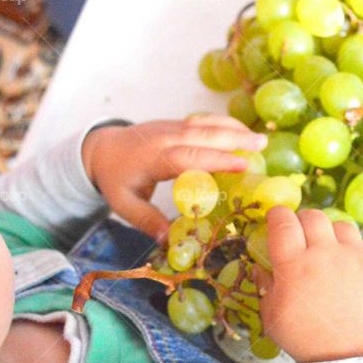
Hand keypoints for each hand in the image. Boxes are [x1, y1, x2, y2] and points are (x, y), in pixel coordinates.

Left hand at [81, 115, 267, 239]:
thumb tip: (169, 241)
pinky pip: (202, 121)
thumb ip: (146, 220)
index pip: (187, 157)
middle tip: (261, 145)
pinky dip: (223, 124)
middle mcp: (164, 138)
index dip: (215, 160)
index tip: (241, 165)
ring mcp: (170, 128)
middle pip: (201, 135)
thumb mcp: (123, 204)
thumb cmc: (114, 179)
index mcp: (153, 158)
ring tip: (260, 139)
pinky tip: (242, 132)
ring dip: (233, 129)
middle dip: (232, 139)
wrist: (101, 148)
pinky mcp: (175, 125)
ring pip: (204, 124)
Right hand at [254, 207, 362, 362]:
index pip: (282, 222)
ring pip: (343, 226)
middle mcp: (324, 252)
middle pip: (313, 216)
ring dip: (335, 234)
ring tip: (334, 251)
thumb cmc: (306, 339)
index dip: (278, 216)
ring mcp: (354, 256)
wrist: (351, 356)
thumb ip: (265, 287)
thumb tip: (261, 268)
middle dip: (304, 220)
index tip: (276, 221)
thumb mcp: (272, 316)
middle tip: (304, 236)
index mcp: (293, 263)